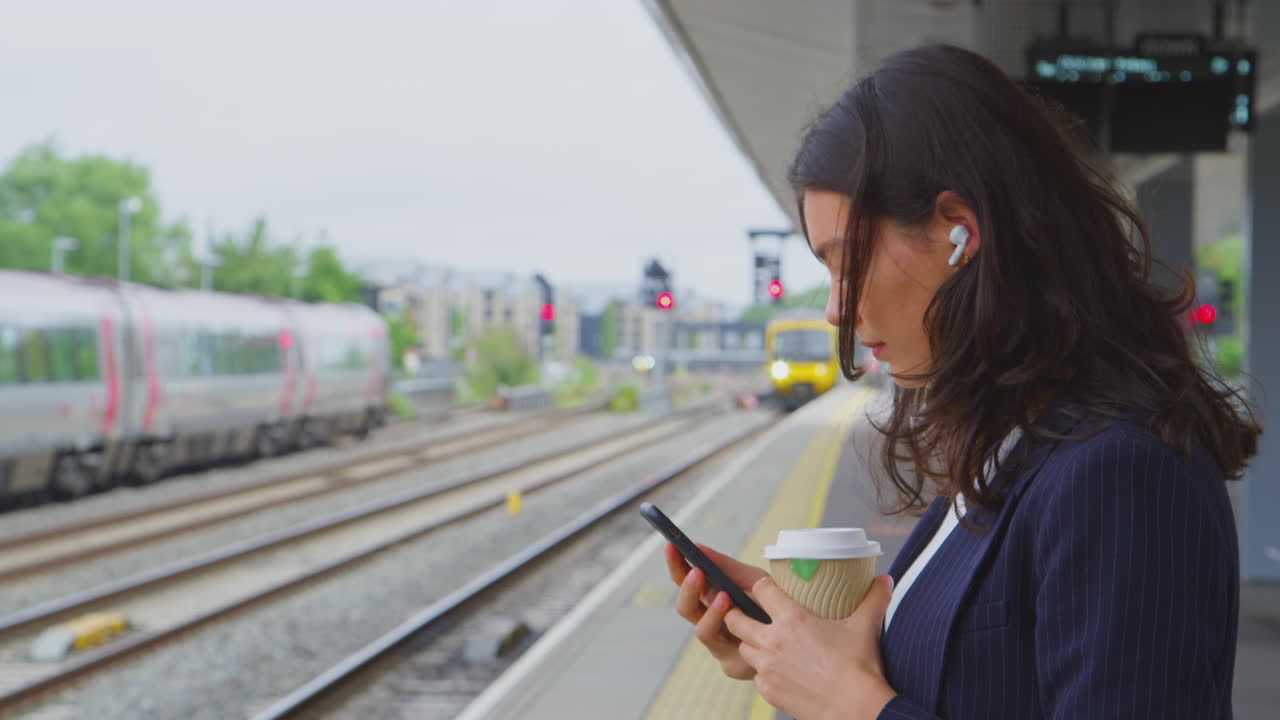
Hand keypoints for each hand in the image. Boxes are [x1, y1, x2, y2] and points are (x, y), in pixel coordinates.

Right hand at [664, 542, 767, 679]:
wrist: (797, 635)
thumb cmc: (770, 604)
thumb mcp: (751, 579)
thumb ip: (725, 566)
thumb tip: (697, 545)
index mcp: (709, 598)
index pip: (685, 581)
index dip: (676, 564)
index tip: (671, 546)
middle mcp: (708, 621)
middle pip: (685, 608)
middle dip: (688, 590)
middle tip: (697, 572)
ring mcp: (718, 644)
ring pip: (701, 631)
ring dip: (711, 613)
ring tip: (724, 597)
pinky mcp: (730, 664)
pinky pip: (724, 650)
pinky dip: (733, 634)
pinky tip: (742, 622)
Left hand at [723, 574, 897, 719]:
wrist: (856, 709)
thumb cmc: (859, 668)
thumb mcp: (865, 627)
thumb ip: (873, 599)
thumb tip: (884, 579)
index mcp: (792, 620)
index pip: (761, 589)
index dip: (762, 586)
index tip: (767, 588)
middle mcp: (773, 642)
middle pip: (735, 620)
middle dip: (738, 614)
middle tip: (749, 614)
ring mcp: (768, 668)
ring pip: (742, 649)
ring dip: (750, 644)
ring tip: (764, 644)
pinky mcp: (769, 690)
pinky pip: (755, 677)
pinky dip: (762, 673)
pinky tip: (777, 671)